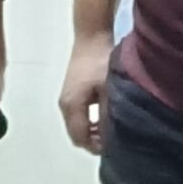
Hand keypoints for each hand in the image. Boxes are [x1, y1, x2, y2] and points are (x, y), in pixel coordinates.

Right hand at [59, 33, 111, 153]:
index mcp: (71, 106)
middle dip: (96, 141)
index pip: (81, 139)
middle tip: (118, 139)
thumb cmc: (101, 61)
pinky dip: (92, 120)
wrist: (91, 35)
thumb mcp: (109, 90)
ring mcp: (66, 98)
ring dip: (95, 130)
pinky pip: (80, 115)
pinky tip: (107, 116)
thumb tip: (114, 137)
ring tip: (115, 128)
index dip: (98, 147)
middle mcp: (64, 106)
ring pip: (79, 125)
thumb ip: (109, 115)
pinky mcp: (72, 92)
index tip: (117, 146)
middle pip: (78, 135)